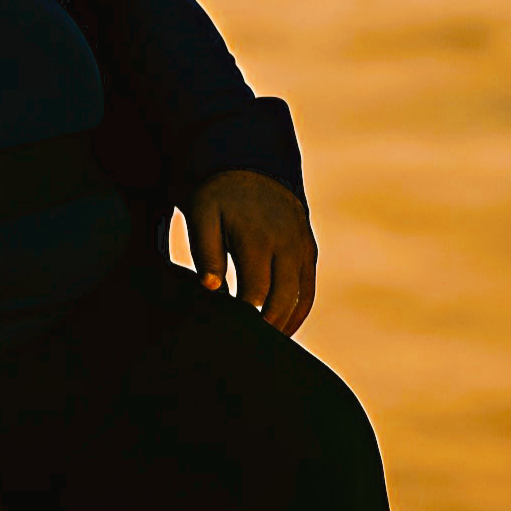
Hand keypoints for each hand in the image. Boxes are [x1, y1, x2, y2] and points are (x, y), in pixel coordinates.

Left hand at [185, 169, 316, 334]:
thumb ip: (206, 252)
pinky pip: (308, 289)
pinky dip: (298, 311)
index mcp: (259, 238)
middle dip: (266, 327)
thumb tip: (212, 288)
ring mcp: (302, 248)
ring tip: (263, 346)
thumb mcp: (202, 214)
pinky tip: (281, 328)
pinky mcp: (308, 249)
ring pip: (300, 299)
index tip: (228, 334)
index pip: (255, 292)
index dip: (244, 317)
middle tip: (247, 349)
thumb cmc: (217, 194)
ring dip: (284, 324)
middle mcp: (287, 245)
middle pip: (282, 300)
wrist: (249, 161)